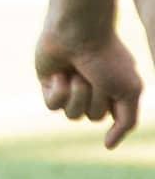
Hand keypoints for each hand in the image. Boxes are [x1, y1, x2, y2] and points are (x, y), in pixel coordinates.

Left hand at [35, 27, 142, 147]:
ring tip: (77, 72)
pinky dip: (58, 90)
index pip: (118, 121)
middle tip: (93, 73)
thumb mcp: (128, 91)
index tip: (111, 86)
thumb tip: (107, 146)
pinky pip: (53, 105)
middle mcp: (93, 92)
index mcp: (115, 93)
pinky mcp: (49, 84)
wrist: (78, 31)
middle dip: (94, 97)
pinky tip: (60, 72)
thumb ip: (126, 122)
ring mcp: (71, 89)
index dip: (114, 107)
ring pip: (72, 114)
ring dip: (77, 93)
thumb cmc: (106, 58)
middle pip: (93, 117)